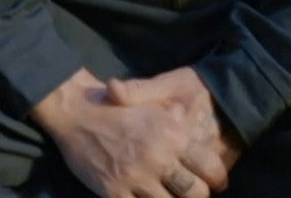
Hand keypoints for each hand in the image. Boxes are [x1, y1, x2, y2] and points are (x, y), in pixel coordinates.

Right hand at [32, 69, 220, 197]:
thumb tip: (190, 122)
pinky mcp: (114, 191)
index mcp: (171, 135)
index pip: (211, 168)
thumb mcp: (149, 101)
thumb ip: (174, 117)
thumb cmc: (113, 104)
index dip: (217, 179)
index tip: (214, 183)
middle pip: (195, 194)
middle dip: (197, 195)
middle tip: (191, 193)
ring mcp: (135, 177)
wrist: (73, 111)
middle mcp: (157, 158)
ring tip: (167, 195)